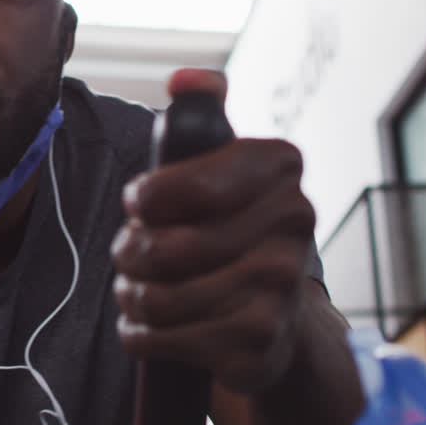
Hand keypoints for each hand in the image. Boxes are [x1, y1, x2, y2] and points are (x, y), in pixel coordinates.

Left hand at [111, 68, 315, 393]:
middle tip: (131, 255)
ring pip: (158, 297)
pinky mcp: (259, 345)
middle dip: (130, 254)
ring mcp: (281, 287)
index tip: (141, 204)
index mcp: (280, 166)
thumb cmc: (230, 231)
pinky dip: (141, 335)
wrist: (276, 320)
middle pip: (164, 247)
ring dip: (132, 296)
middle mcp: (295, 223)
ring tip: (138, 290)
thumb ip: (200, 116)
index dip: (147, 200)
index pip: (187, 185)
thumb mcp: (218, 165)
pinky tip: (152, 327)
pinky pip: (164, 339)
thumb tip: (185, 79)